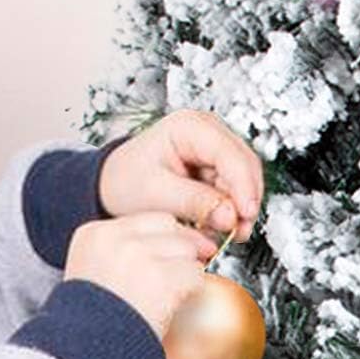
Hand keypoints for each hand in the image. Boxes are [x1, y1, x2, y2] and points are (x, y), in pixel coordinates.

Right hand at [63, 214, 218, 340]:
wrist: (85, 354)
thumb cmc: (92, 323)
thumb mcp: (95, 274)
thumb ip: (127, 251)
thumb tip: (182, 239)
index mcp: (94, 234)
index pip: (147, 219)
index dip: (164, 239)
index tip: (165, 258)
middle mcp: (115, 239)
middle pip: (170, 226)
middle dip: (180, 250)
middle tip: (174, 276)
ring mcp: (139, 255)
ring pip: (187, 249)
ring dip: (184, 274)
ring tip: (162, 299)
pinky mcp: (161, 277)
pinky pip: (195, 274)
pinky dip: (190, 292)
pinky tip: (169, 307)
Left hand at [97, 109, 264, 242]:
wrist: (113, 184)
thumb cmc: (126, 180)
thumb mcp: (157, 194)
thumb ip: (195, 203)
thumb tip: (229, 216)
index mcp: (189, 126)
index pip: (230, 154)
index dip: (243, 186)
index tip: (245, 214)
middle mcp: (206, 132)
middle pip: (244, 165)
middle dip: (244, 200)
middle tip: (238, 231)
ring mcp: (213, 148)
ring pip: (243, 179)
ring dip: (238, 208)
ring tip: (226, 232)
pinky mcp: (214, 166)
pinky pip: (233, 188)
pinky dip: (229, 209)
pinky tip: (217, 224)